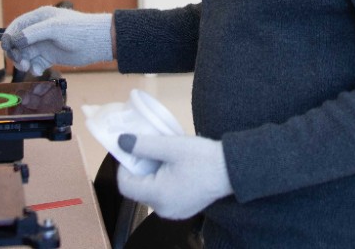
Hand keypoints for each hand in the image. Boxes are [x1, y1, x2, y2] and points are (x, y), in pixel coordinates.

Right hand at [1, 6, 112, 74]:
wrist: (98, 42)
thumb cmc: (78, 30)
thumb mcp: (54, 28)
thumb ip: (33, 33)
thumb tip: (15, 40)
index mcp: (39, 18)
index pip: (17, 26)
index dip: (9, 36)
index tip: (6, 48)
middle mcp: (39, 31)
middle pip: (18, 42)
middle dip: (16, 53)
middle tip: (21, 62)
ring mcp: (44, 44)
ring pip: (25, 54)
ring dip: (24, 62)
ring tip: (30, 68)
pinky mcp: (50, 56)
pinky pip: (35, 63)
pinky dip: (34, 68)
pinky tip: (39, 71)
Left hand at [116, 134, 231, 219]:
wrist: (233, 169)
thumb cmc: (202, 157)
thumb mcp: (171, 146)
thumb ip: (143, 145)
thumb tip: (121, 142)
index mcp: (158, 195)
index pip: (125, 185)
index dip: (124, 166)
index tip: (132, 149)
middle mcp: (163, 209)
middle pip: (138, 189)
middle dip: (139, 168)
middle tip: (150, 148)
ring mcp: (174, 211)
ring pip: (151, 192)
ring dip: (151, 173)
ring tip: (164, 156)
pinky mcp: (184, 209)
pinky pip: (164, 196)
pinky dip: (163, 181)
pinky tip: (174, 167)